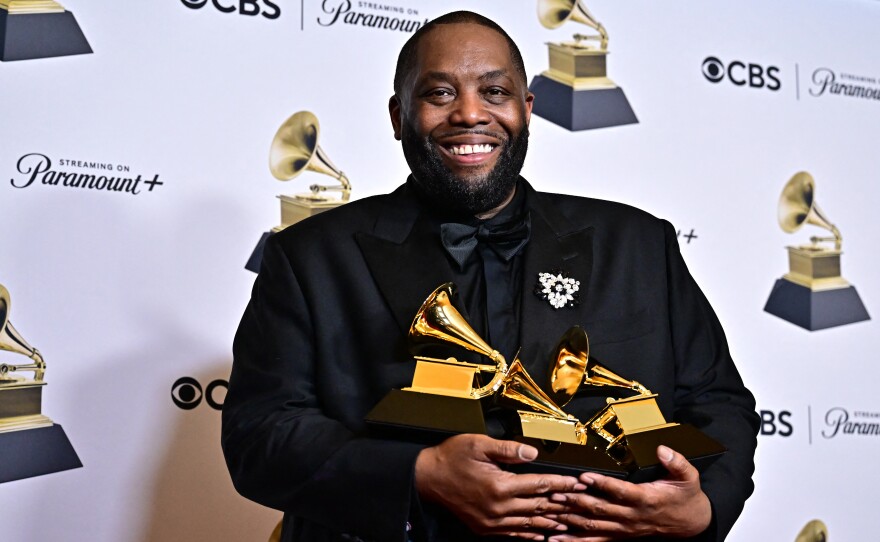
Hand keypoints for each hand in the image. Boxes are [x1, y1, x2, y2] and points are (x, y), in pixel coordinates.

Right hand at [415, 434, 586, 540]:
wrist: (428, 478)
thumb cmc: (452, 457)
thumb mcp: (479, 444)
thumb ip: (508, 450)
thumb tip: (533, 453)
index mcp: (499, 485)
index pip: (539, 485)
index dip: (561, 484)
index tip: (578, 483)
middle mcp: (498, 507)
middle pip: (538, 506)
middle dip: (562, 504)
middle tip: (582, 503)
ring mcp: (491, 521)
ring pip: (528, 523)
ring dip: (550, 522)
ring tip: (568, 521)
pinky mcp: (484, 527)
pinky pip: (513, 533)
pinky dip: (529, 533)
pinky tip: (541, 533)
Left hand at [546, 445, 710, 540]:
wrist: (690, 523)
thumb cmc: (685, 497)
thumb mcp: (688, 477)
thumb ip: (677, 462)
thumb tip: (662, 449)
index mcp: (646, 499)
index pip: (620, 491)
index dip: (602, 484)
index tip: (585, 476)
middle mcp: (632, 516)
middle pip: (601, 509)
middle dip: (577, 501)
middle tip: (557, 492)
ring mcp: (625, 529)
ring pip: (594, 526)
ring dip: (572, 519)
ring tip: (552, 512)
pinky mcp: (620, 536)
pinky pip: (596, 540)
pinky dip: (576, 540)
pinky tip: (557, 538)